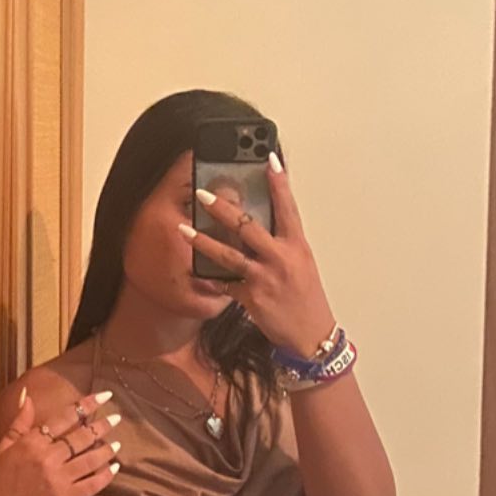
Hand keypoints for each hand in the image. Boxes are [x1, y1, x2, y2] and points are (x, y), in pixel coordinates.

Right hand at [0, 388, 121, 495]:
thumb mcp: (2, 448)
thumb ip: (19, 422)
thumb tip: (27, 395)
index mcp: (31, 442)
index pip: (64, 418)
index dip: (86, 405)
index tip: (104, 396)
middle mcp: (47, 458)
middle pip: (81, 437)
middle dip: (102, 425)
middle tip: (117, 418)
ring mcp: (58, 479)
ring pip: (90, 460)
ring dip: (106, 450)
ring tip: (118, 443)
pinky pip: (91, 485)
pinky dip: (105, 476)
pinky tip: (114, 468)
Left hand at [180, 158, 334, 356]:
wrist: (312, 336)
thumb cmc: (306, 297)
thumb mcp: (301, 263)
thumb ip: (283, 241)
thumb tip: (262, 221)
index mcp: (297, 245)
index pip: (288, 207)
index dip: (279, 182)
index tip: (268, 159)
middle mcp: (281, 258)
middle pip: (248, 226)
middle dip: (222, 208)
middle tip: (202, 193)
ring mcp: (265, 278)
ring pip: (229, 254)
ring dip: (203, 240)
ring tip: (184, 229)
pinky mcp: (252, 298)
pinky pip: (225, 283)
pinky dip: (210, 276)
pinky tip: (194, 269)